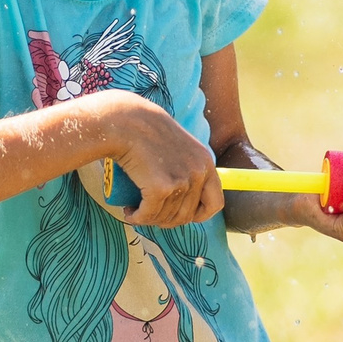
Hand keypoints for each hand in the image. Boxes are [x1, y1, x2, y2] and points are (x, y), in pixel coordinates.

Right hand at [89, 90, 223, 226]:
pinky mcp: (161, 188)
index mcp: (206, 163)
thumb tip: (184, 194)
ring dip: (149, 218)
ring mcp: (181, 182)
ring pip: (165, 217)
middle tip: (149, 212)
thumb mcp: (178, 146)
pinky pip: (149, 215)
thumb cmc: (146, 131)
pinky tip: (130, 212)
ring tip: (136, 208)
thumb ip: (187, 165)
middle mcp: (198, 173)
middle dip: (165, 219)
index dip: (199, 215)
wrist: (127, 122)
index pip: (215, 203)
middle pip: (186, 216)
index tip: (180, 215)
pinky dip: (137, 217)